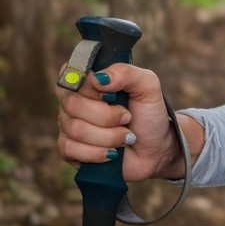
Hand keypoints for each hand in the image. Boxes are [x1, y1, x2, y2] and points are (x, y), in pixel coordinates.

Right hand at [57, 63, 182, 180]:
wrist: (155, 148)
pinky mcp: (69, 150)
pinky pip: (70, 150)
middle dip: (108, 115)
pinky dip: (99, 152)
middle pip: (72, 104)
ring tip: (125, 135)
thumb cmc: (148, 114)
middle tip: (127, 118)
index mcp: (89, 82)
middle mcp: (73, 102)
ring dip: (109, 136)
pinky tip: (113, 152)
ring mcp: (68, 126)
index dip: (91, 87)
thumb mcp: (148, 86)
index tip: (112, 95)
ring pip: (75, 129)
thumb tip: (99, 78)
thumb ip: (126, 73)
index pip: (71, 75)